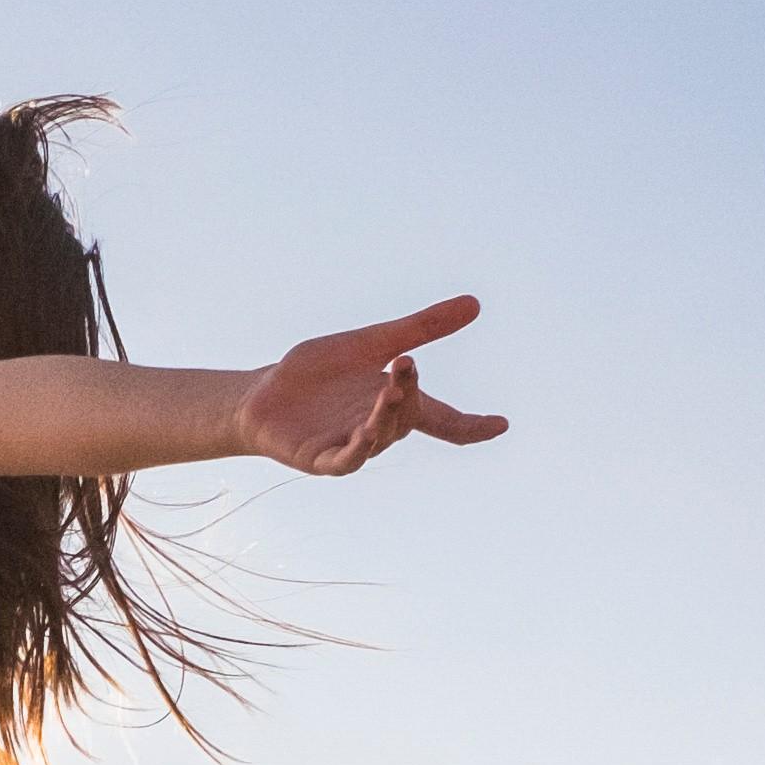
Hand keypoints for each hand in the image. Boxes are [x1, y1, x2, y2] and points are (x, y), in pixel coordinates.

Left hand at [232, 295, 507, 475]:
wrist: (262, 395)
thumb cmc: (316, 374)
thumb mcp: (371, 343)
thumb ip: (419, 328)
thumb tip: (475, 304)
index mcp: (396, 405)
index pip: (444, 421)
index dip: (472, 426)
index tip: (502, 424)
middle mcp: (380, 430)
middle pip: (409, 417)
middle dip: (409, 392)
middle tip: (406, 363)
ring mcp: (352, 447)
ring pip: (381, 436)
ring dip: (388, 414)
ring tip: (390, 387)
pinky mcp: (322, 459)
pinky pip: (347, 459)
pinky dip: (358, 446)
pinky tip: (364, 431)